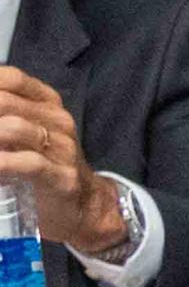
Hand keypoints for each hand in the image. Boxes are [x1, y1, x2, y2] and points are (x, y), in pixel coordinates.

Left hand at [0, 68, 119, 253]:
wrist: (81, 207)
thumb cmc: (42, 166)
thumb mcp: (23, 134)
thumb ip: (2, 116)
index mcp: (47, 103)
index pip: (11, 79)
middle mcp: (58, 120)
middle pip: (5, 102)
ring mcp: (62, 148)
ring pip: (14, 128)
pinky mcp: (62, 177)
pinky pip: (27, 163)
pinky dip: (0, 164)